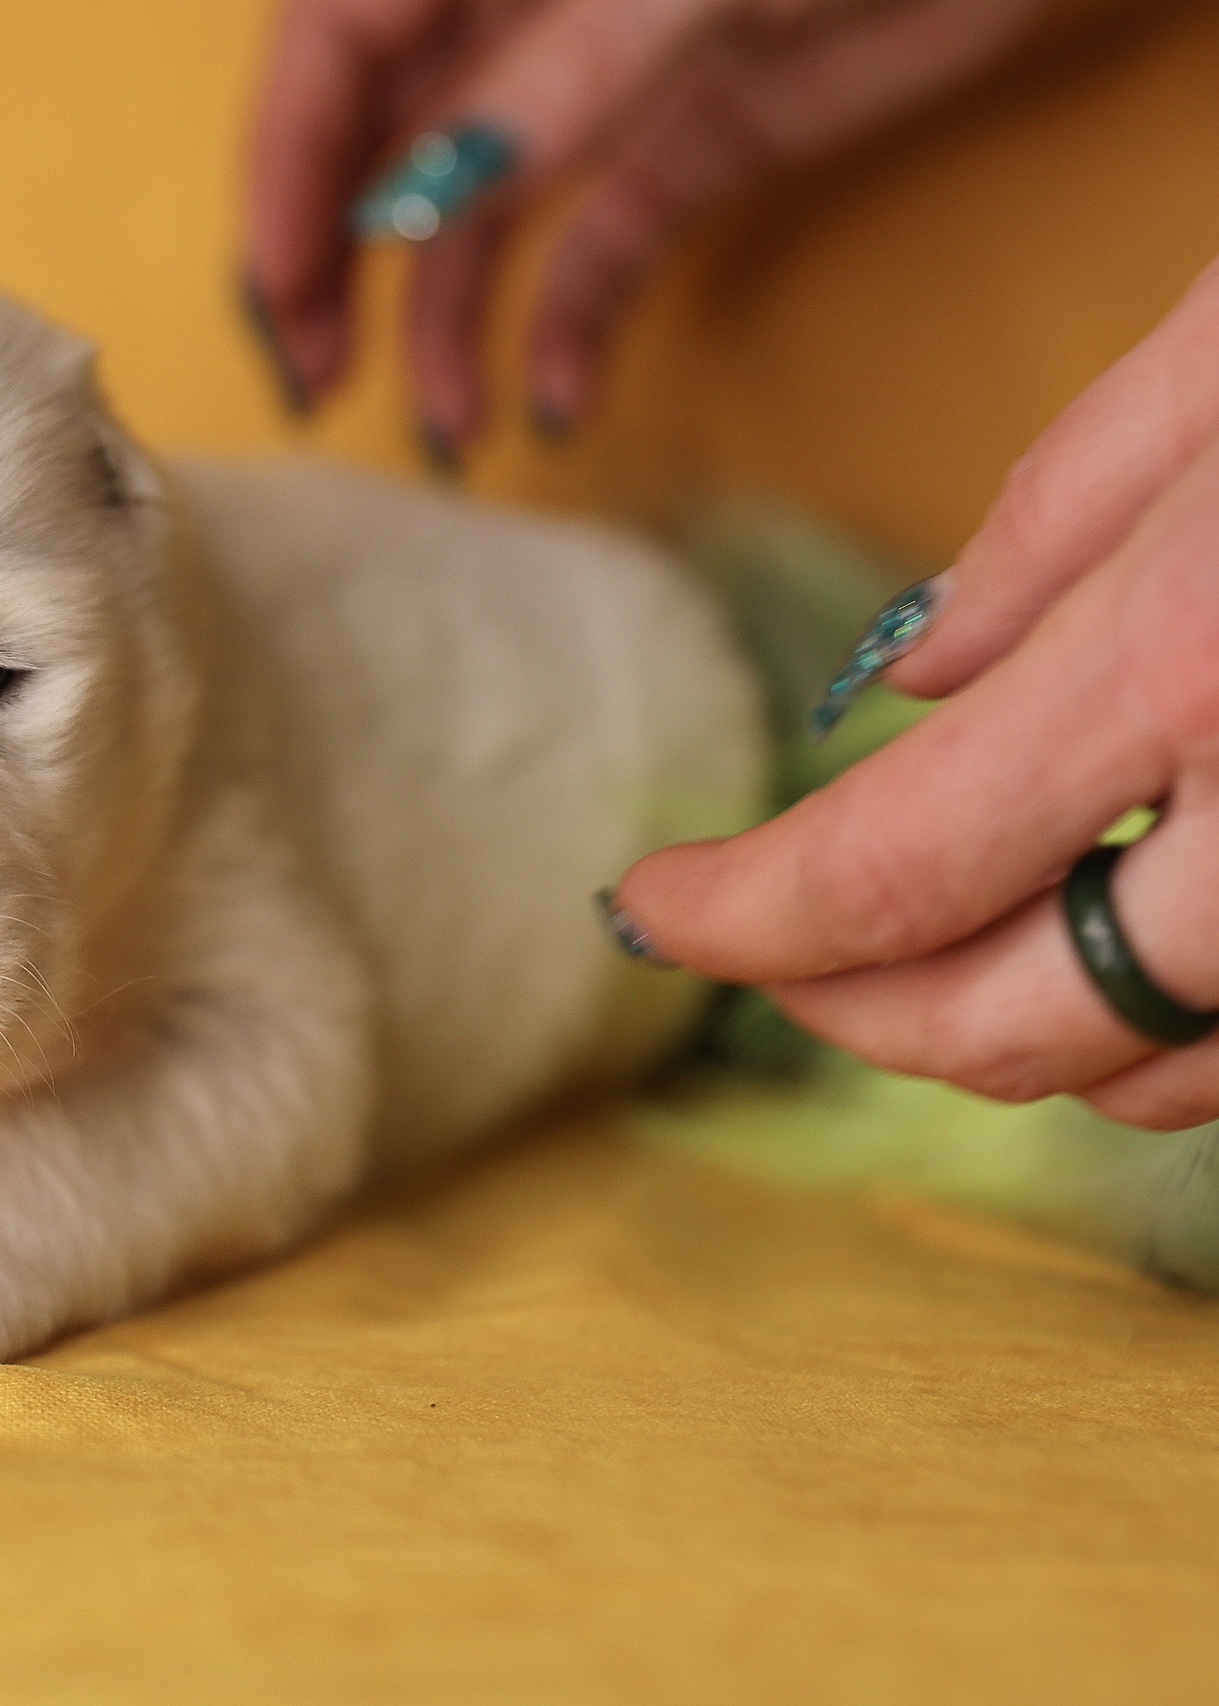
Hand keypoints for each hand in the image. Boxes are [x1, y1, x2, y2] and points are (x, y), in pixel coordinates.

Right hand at [243, 0, 1045, 439]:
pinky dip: (569, 332)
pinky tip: (560, 403)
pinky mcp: (691, 142)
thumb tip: (397, 209)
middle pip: (378, 147)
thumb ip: (546, 80)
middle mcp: (521, 6)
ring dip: (444, 331)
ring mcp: (604, 82)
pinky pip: (595, 252)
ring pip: (473, 221)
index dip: (283, 174)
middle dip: (332, 272)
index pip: (331, 53)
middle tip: (313, 384)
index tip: (278, 294)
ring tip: (445, 431)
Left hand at [606, 257, 1218, 1128]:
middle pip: (1011, 1026)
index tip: (645, 904)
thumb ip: (1051, 527)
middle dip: (848, 1008)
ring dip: (1011, 1034)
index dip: (737, 917)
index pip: (890, 872)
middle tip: (760, 945)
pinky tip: (1125, 932)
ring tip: (918, 941)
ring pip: (1163, 1075)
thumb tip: (903, 677)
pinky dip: (1172, 1030)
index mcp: (1205, 659)